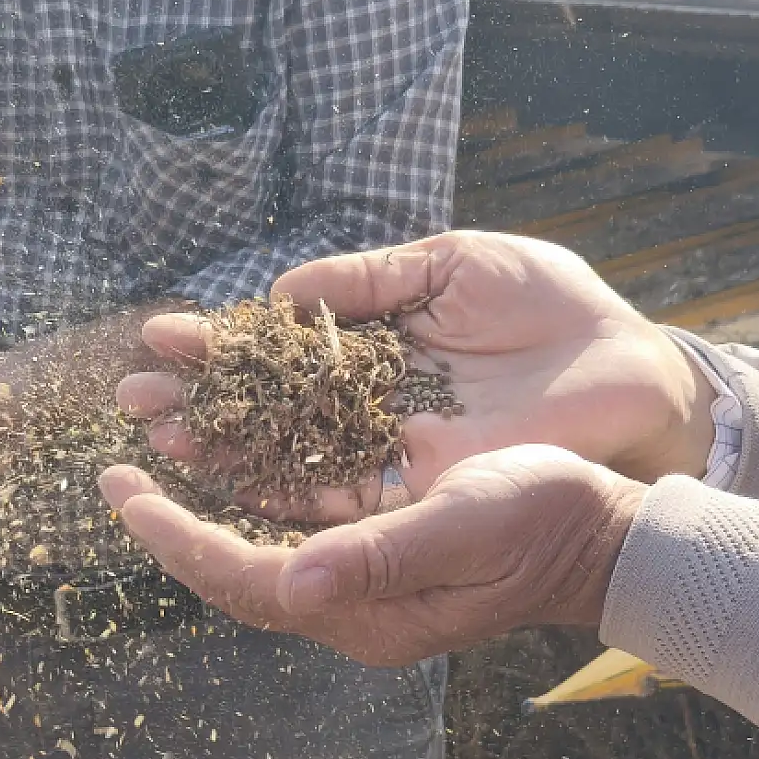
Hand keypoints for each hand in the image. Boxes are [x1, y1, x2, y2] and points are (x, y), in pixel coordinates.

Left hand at [98, 446, 643, 667]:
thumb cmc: (544, 521)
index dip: (176, 537)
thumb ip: (382, 554)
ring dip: (200, 514)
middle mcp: (350, 609)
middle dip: (170, 529)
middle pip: (233, 575)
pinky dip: (247, 503)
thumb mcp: (466, 523)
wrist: (602, 536)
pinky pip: (289, 540)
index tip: (123, 491)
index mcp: (364, 612)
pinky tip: (227, 466)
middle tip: (115, 476)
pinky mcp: (374, 562)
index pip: (241, 580)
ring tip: (154, 464)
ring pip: (255, 556)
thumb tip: (293, 582)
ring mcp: (360, 590)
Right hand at [118, 231, 713, 521]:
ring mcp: (388, 446)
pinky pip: (335, 494)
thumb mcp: (454, 265)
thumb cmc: (551, 305)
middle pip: (265, 406)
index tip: (159, 337)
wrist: (628, 370)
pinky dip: (278, 489)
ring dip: (219, 450)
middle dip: (198, 403)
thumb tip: (282, 290)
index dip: (220, 345)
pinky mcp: (418, 487)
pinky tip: (221, 481)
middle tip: (130, 399)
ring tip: (155, 440)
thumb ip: (369, 278)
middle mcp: (369, 398)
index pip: (278, 345)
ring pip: (285, 453)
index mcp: (376, 340)